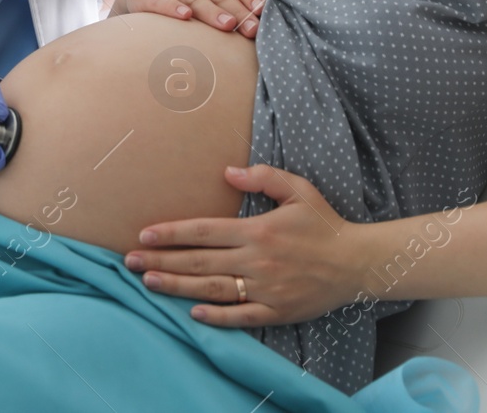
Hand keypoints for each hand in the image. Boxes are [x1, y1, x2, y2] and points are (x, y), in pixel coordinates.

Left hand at [122, 165, 368, 326]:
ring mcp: (266, 287)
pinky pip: (241, 316)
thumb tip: (226, 170)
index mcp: (258, 230)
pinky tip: (192, 314)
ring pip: (212, 289)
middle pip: (199, 261)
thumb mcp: (298, 189)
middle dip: (161, 260)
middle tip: (129, 261)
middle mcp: (257, 260)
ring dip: (177, 286)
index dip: (171, 232)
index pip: (204, 231)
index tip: (143, 234)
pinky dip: (216, 317)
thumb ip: (263, 177)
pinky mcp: (277, 310)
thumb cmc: (324, 223)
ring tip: (148, 283)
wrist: (357, 263)